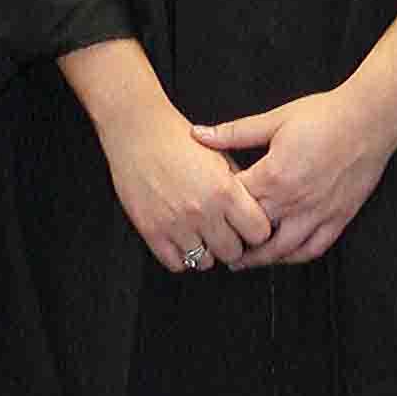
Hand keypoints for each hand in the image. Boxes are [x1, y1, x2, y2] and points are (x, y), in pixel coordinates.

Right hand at [100, 92, 272, 274]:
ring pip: (204, 262)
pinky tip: (182, 239)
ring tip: (201, 235)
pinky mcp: (151, 231)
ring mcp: (175, 224)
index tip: (249, 227)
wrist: (138, 131)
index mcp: (225, 191)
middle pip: (233, 252)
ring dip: (206, 251)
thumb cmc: (178, 139)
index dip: (255, 230)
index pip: (258, 233)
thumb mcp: (220, 156)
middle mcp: (202, 210)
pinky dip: (181, 256)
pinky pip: (175, 264)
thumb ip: (239, 187)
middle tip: (224, 232)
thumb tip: (254, 211)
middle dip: (232, 243)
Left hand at [197, 83, 396, 264]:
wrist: (369, 118)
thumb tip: (197, 134)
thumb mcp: (275, 119)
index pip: (235, 201)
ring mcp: (317, 213)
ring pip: (282, 250)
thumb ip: (234, 132)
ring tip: (241, 262)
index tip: (205, 210)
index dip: (217, 207)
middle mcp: (294, 201)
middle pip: (253, 232)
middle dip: (232, 240)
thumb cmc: (324, 115)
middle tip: (214, 245)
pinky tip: (283, 257)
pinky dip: (294, 257)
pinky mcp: (338, 218)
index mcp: (273, 176)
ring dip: (259, 259)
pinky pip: (313, 248)